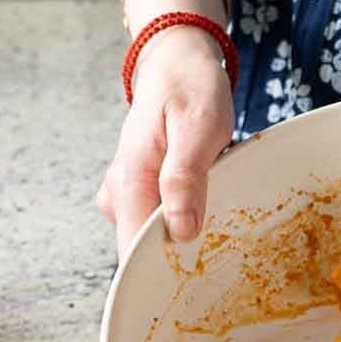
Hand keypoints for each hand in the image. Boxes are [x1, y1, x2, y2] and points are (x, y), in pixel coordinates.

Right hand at [97, 26, 235, 257]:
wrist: (177, 61)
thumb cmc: (190, 89)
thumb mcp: (198, 128)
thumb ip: (186, 179)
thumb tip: (180, 231)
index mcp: (130, 181)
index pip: (135, 252)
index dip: (164, 273)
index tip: (197, 280)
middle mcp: (119, 193)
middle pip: (145, 250)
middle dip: (182, 253)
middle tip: (221, 236)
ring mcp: (126, 192)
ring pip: (155, 235)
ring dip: (188, 230)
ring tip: (216, 203)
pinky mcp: (139, 189)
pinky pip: (161, 218)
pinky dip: (186, 213)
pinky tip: (206, 195)